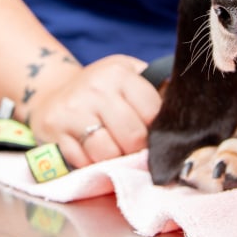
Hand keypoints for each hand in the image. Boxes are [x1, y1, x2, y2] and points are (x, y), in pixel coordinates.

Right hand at [25, 55, 161, 167]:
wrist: (54, 90)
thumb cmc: (102, 86)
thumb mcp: (129, 75)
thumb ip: (156, 90)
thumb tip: (183, 114)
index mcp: (118, 72)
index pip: (152, 112)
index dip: (157, 129)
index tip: (155, 133)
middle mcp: (94, 89)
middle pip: (132, 136)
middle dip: (139, 149)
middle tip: (137, 148)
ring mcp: (72, 112)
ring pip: (108, 153)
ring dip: (117, 160)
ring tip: (117, 150)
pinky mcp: (54, 133)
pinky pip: (84, 163)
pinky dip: (93, 164)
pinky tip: (94, 152)